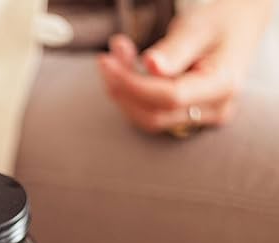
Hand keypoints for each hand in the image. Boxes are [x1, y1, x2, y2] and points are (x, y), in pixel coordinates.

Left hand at [97, 0, 271, 133]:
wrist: (239, 26)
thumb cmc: (220, 22)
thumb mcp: (199, 27)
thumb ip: (175, 49)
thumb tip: (150, 65)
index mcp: (223, 85)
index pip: (170, 97)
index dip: (133, 84)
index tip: (106, 63)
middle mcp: (215, 109)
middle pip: (154, 114)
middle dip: (123, 90)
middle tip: (106, 59)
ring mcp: (202, 118)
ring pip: (148, 118)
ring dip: (123, 93)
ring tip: (116, 58)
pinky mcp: (187, 118)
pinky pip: (152, 114)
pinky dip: (132, 96)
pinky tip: (126, 71)